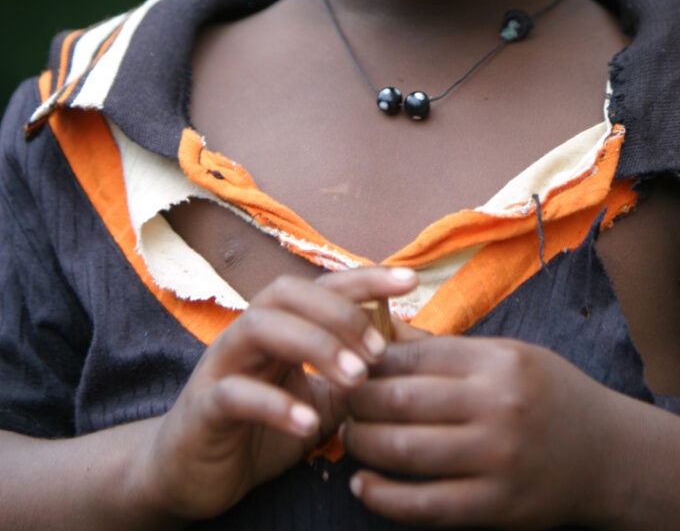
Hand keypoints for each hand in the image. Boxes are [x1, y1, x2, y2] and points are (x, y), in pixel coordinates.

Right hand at [133, 265, 417, 521]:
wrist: (194, 476)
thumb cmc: (261, 431)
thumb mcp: (320, 404)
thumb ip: (352, 380)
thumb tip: (406, 360)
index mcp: (278, 326)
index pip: (321, 287)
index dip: (364, 279)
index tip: (410, 281)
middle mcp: (247, 333)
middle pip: (289, 292)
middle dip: (339, 312)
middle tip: (378, 352)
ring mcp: (221, 365)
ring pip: (260, 326)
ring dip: (314, 345)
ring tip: (354, 378)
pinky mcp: (203, 407)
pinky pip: (236, 393)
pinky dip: (275, 404)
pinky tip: (309, 423)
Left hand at [341, 335, 615, 528]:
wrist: (610, 455)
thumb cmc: (550, 395)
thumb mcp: (508, 356)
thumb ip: (446, 350)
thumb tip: (382, 331)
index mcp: (498, 362)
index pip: (415, 354)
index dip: (372, 358)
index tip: (348, 361)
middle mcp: (497, 406)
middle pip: (401, 400)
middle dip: (358, 399)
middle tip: (340, 398)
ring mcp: (497, 460)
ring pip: (406, 452)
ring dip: (364, 445)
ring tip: (349, 436)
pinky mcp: (497, 507)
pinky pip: (425, 506)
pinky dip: (384, 498)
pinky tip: (363, 486)